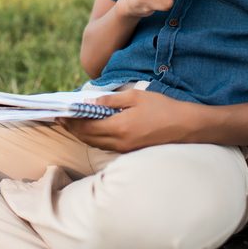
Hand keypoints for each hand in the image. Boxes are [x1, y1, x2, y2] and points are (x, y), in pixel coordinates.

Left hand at [59, 90, 198, 151]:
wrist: (187, 127)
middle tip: (62, 118)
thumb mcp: (135, 97)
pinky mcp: (132, 151)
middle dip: (73, 129)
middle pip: (88, 138)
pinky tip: (94, 129)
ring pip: (96, 144)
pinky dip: (96, 138)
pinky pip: (107, 146)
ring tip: (74, 123)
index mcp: (119, 127)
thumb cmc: (163, 108)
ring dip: (83, 135)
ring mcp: (126, 149)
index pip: (86, 127)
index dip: (71, 122)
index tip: (60, 114)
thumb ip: (110, 100)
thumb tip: (90, 103)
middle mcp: (119, 142)